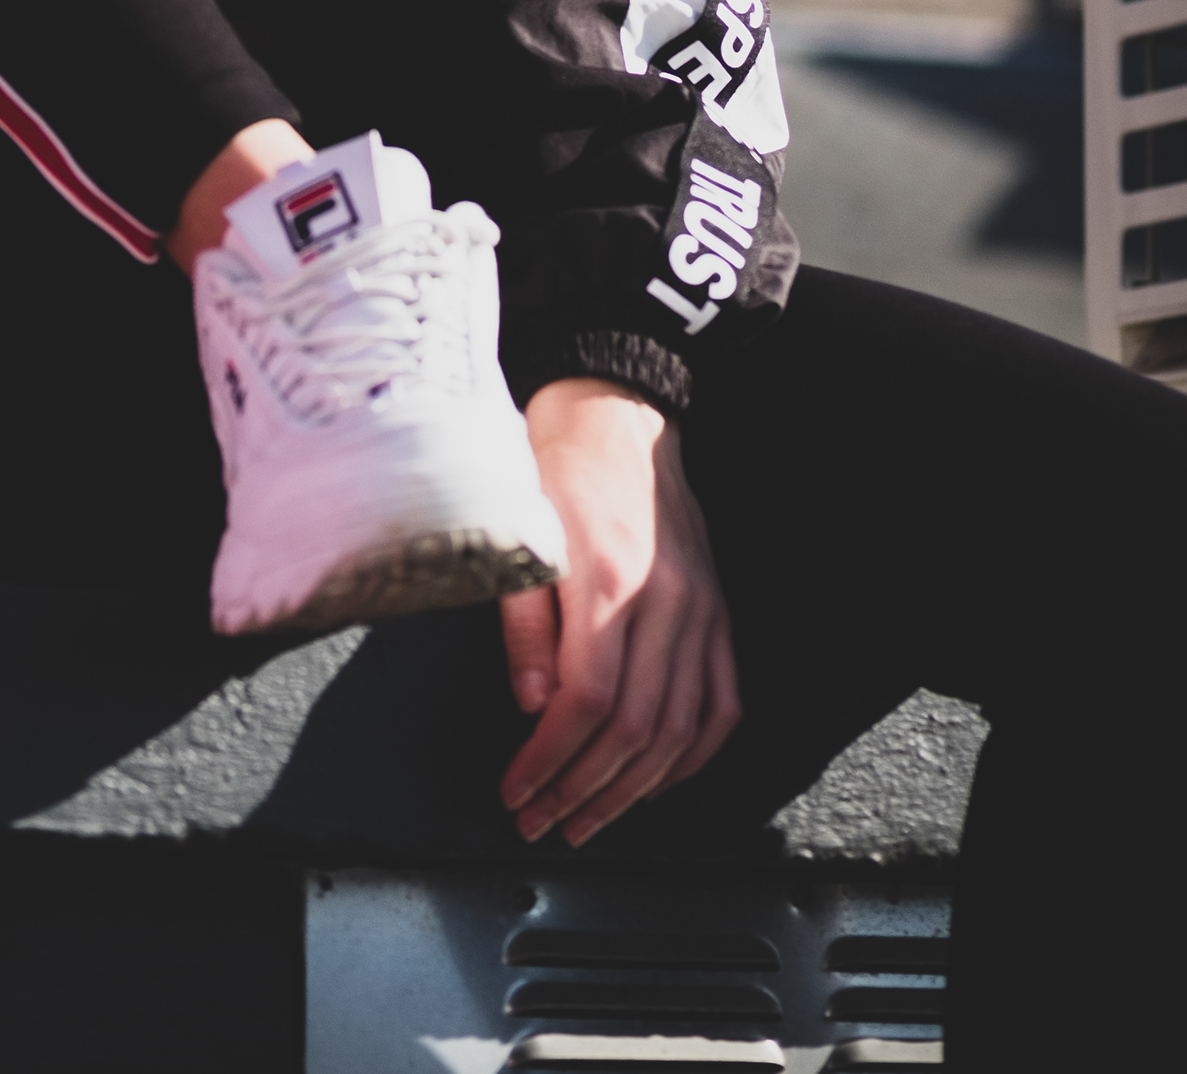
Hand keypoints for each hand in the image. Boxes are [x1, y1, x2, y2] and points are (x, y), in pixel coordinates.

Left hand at [498, 376, 739, 845]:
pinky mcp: (718, 613)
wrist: (617, 416)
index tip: (516, 790)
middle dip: (583, 791)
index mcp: (609, 581)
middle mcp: (666, 602)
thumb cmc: (557, 467)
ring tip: (586, 818)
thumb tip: (530, 705)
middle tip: (540, 820)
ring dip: (632, 790)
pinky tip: (655, 780)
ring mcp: (701, 611)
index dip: (549, 760)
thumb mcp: (520, 536)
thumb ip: (524, 625)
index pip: (587, 702)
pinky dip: (691, 756)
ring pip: (680, 730)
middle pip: (635, 730)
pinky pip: (720, 705)